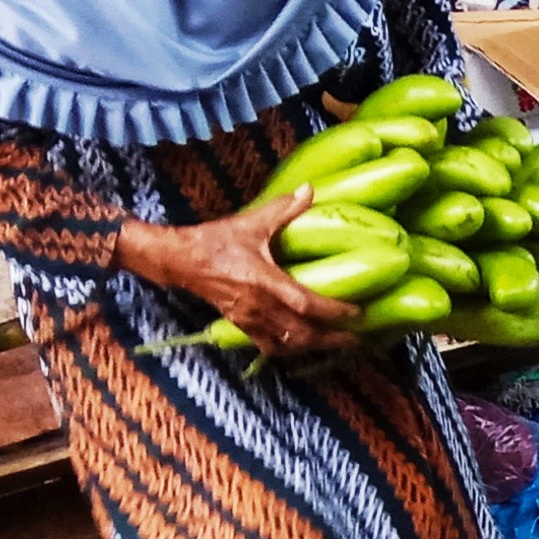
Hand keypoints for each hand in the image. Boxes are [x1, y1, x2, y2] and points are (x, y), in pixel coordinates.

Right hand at [119, 193, 356, 355]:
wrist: (180, 260)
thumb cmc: (216, 240)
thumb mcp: (251, 222)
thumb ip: (283, 209)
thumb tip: (309, 189)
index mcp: (264, 280)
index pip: (306, 304)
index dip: (334, 312)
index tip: (358, 313)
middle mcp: (259, 306)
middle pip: (302, 334)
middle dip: (332, 339)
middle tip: (357, 338)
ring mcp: (249, 319)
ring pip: (287, 345)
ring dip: (314, 347)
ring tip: (337, 344)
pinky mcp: (241, 325)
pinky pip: (269, 346)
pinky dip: (291, 349)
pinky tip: (305, 345)